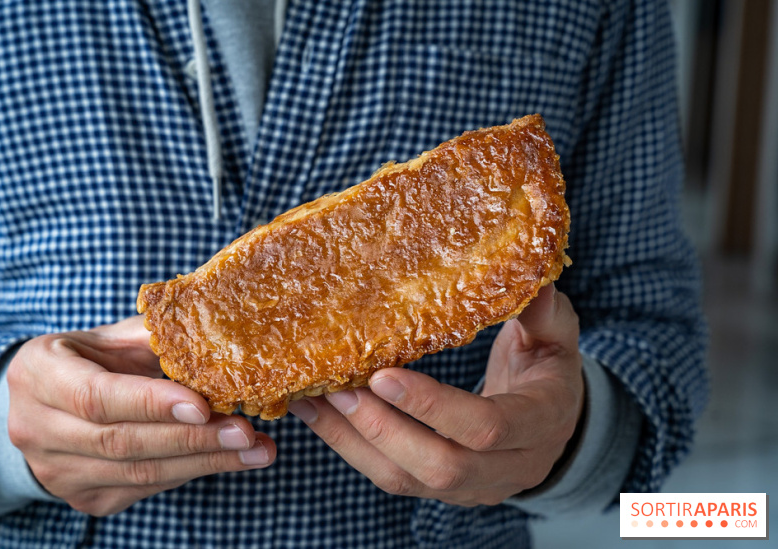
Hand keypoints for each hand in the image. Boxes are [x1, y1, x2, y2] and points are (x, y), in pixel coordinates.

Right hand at [7, 316, 275, 515]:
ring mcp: (57, 471)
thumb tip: (217, 335)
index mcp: (39, 375)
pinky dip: (191, 472)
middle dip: (193, 438)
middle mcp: (37, 428)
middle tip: (247, 432)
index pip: (96, 396)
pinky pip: (145, 488)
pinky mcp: (85, 497)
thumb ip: (155, 337)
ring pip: (138, 473)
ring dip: (205, 461)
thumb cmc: (89, 360)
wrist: (47, 405)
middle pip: (122, 442)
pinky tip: (227, 457)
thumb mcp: (113, 337)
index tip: (203, 406)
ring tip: (255, 449)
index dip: (151, 403)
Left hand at [288, 284, 582, 505]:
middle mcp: (508, 466)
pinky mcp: (440, 489)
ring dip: (352, 442)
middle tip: (340, 389)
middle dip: (382, 429)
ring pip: (404, 480)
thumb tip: (536, 280)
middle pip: (440, 467)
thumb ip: (546, 314)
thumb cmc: (549, 372)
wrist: (554, 427)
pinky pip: (390, 477)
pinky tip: (318, 414)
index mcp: (541, 423)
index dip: (434, 407)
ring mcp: (472, 486)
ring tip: (311, 400)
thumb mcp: (557, 340)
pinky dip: (349, 447)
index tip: (383, 376)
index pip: (486, 427)